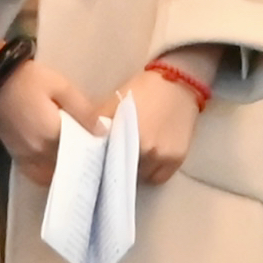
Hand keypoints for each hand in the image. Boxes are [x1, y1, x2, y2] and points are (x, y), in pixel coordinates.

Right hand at [0, 58, 103, 187]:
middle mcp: (40, 153)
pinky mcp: (16, 156)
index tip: (104, 144)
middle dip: (82, 160)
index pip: (83, 153)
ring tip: (75, 155)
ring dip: (66, 168)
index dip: (95, 150)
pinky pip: (38, 174)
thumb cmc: (27, 79)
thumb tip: (103, 132)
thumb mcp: (60, 86)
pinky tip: (56, 161)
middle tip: (93, 149)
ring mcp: (27, 157)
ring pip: (54, 173)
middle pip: (69, 166)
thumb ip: (83, 110)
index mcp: (53, 135)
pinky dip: (49, 172)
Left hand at [108, 46, 220, 183]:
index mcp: (124, 133)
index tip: (98, 157)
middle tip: (114, 156)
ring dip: (133, 169)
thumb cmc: (143, 90)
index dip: (101, 157)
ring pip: (140, 174)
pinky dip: (151, 173)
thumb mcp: (114, 101)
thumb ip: (98, 120)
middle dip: (116, 163)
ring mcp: (162, 156)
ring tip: (131, 156)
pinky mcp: (177, 160)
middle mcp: (144, 149)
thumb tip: (84, 137)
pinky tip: (147, 161)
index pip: (106, 156)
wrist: (176, 85)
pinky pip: (159, 178)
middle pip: (122, 167)